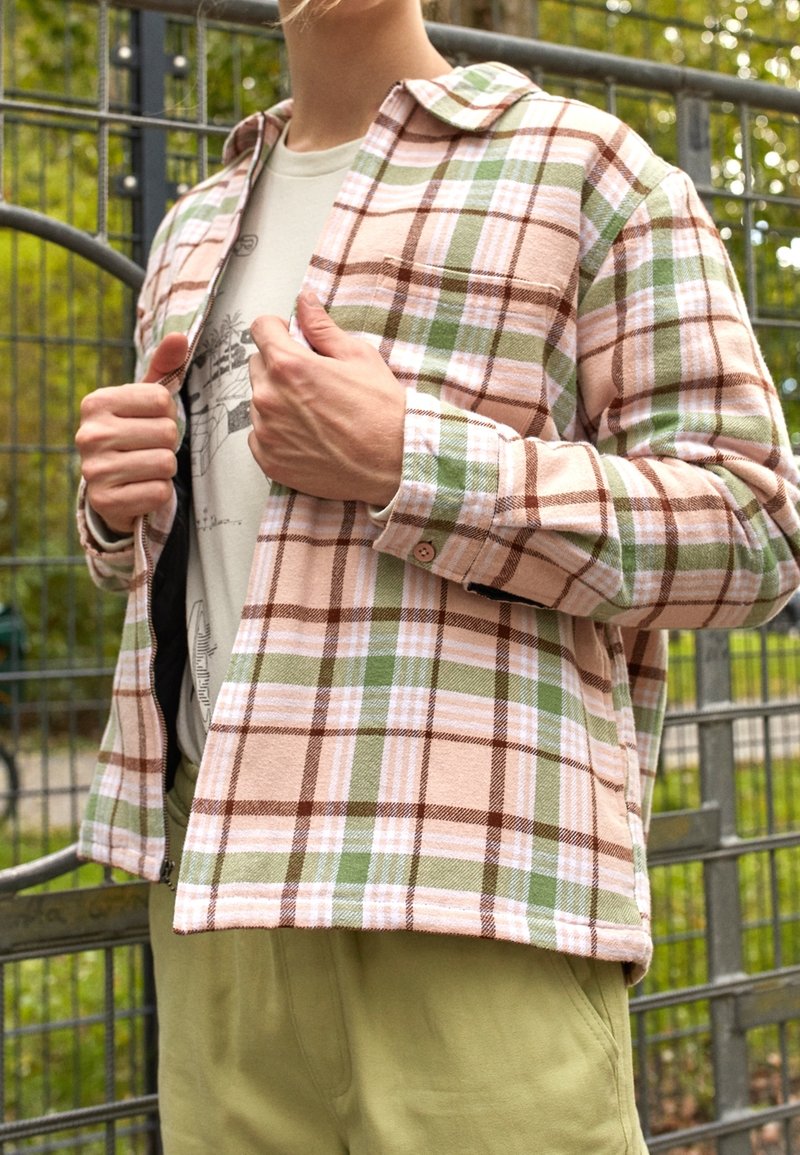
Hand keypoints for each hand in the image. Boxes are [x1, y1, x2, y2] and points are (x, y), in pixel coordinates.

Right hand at [76, 332, 187, 535]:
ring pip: (165, 463)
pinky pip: (159, 492)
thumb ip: (164, 368)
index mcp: (96, 402)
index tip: (149, 422)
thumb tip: (180, 336)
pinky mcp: (106, 502)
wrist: (113, 486)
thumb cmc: (134, 434)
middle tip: (149, 449)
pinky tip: (141, 489)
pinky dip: (158, 493)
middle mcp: (89, 434)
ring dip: (165, 469)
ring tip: (145, 468)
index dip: (167, 414)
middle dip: (168, 443)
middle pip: (167, 432)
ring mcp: (94, 470)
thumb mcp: (145, 400)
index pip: (162, 400)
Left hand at [248, 293, 404, 505]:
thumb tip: (304, 301)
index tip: (290, 339)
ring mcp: (266, 432)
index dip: (277, 329)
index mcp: (288, 366)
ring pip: (259, 402)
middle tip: (312, 382)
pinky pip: (260, 435)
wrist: (395, 464)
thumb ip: (322, 328)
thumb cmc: (381, 411)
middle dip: (279, 367)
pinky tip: (308, 436)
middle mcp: (268, 398)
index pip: (261, 328)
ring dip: (278, 401)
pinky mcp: (269, 460)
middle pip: (258, 365)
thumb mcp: (358, 357)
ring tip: (314, 414)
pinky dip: (277, 433)